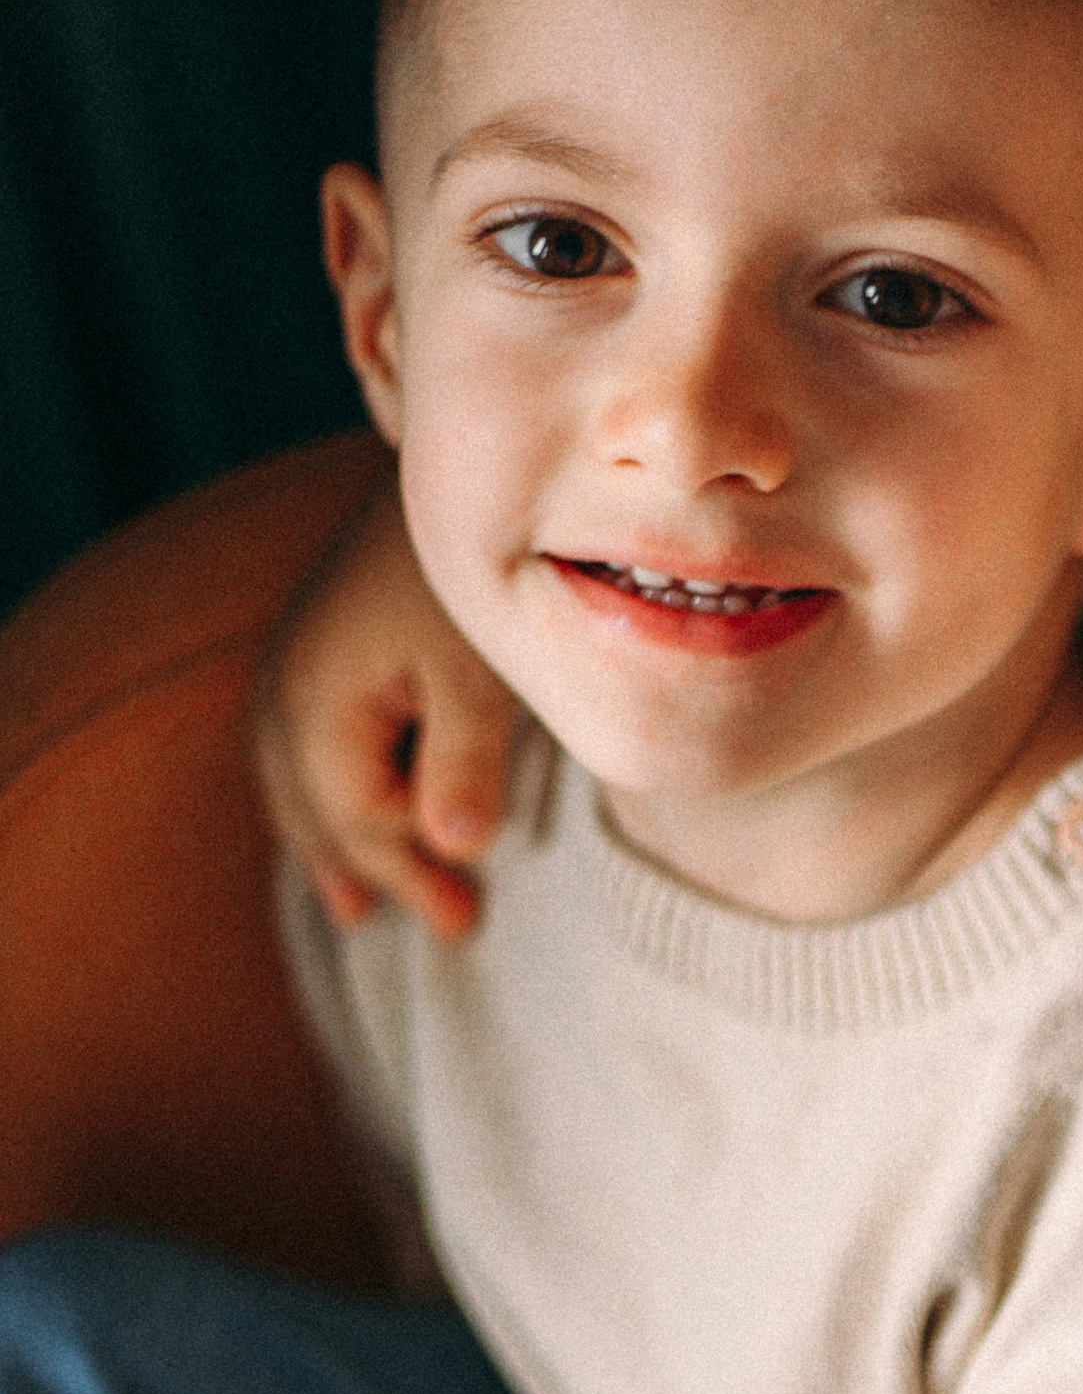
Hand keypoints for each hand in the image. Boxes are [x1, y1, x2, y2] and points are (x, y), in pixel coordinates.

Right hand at [255, 487, 521, 940]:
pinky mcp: (319, 643)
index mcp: (322, 699)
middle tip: (449, 927)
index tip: (469, 920)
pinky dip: (327, 789)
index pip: (360, 818)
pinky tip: (355, 809)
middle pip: (319, 807)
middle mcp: (289, 685)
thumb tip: (454, 848)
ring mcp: (295, 662)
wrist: (454, 466)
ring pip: (299, 778)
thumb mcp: (481, 669)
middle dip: (373, 868)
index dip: (412, 874)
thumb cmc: (468, 575)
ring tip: (360, 902)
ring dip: (334, 839)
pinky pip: (305, 743)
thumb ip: (466, 758)